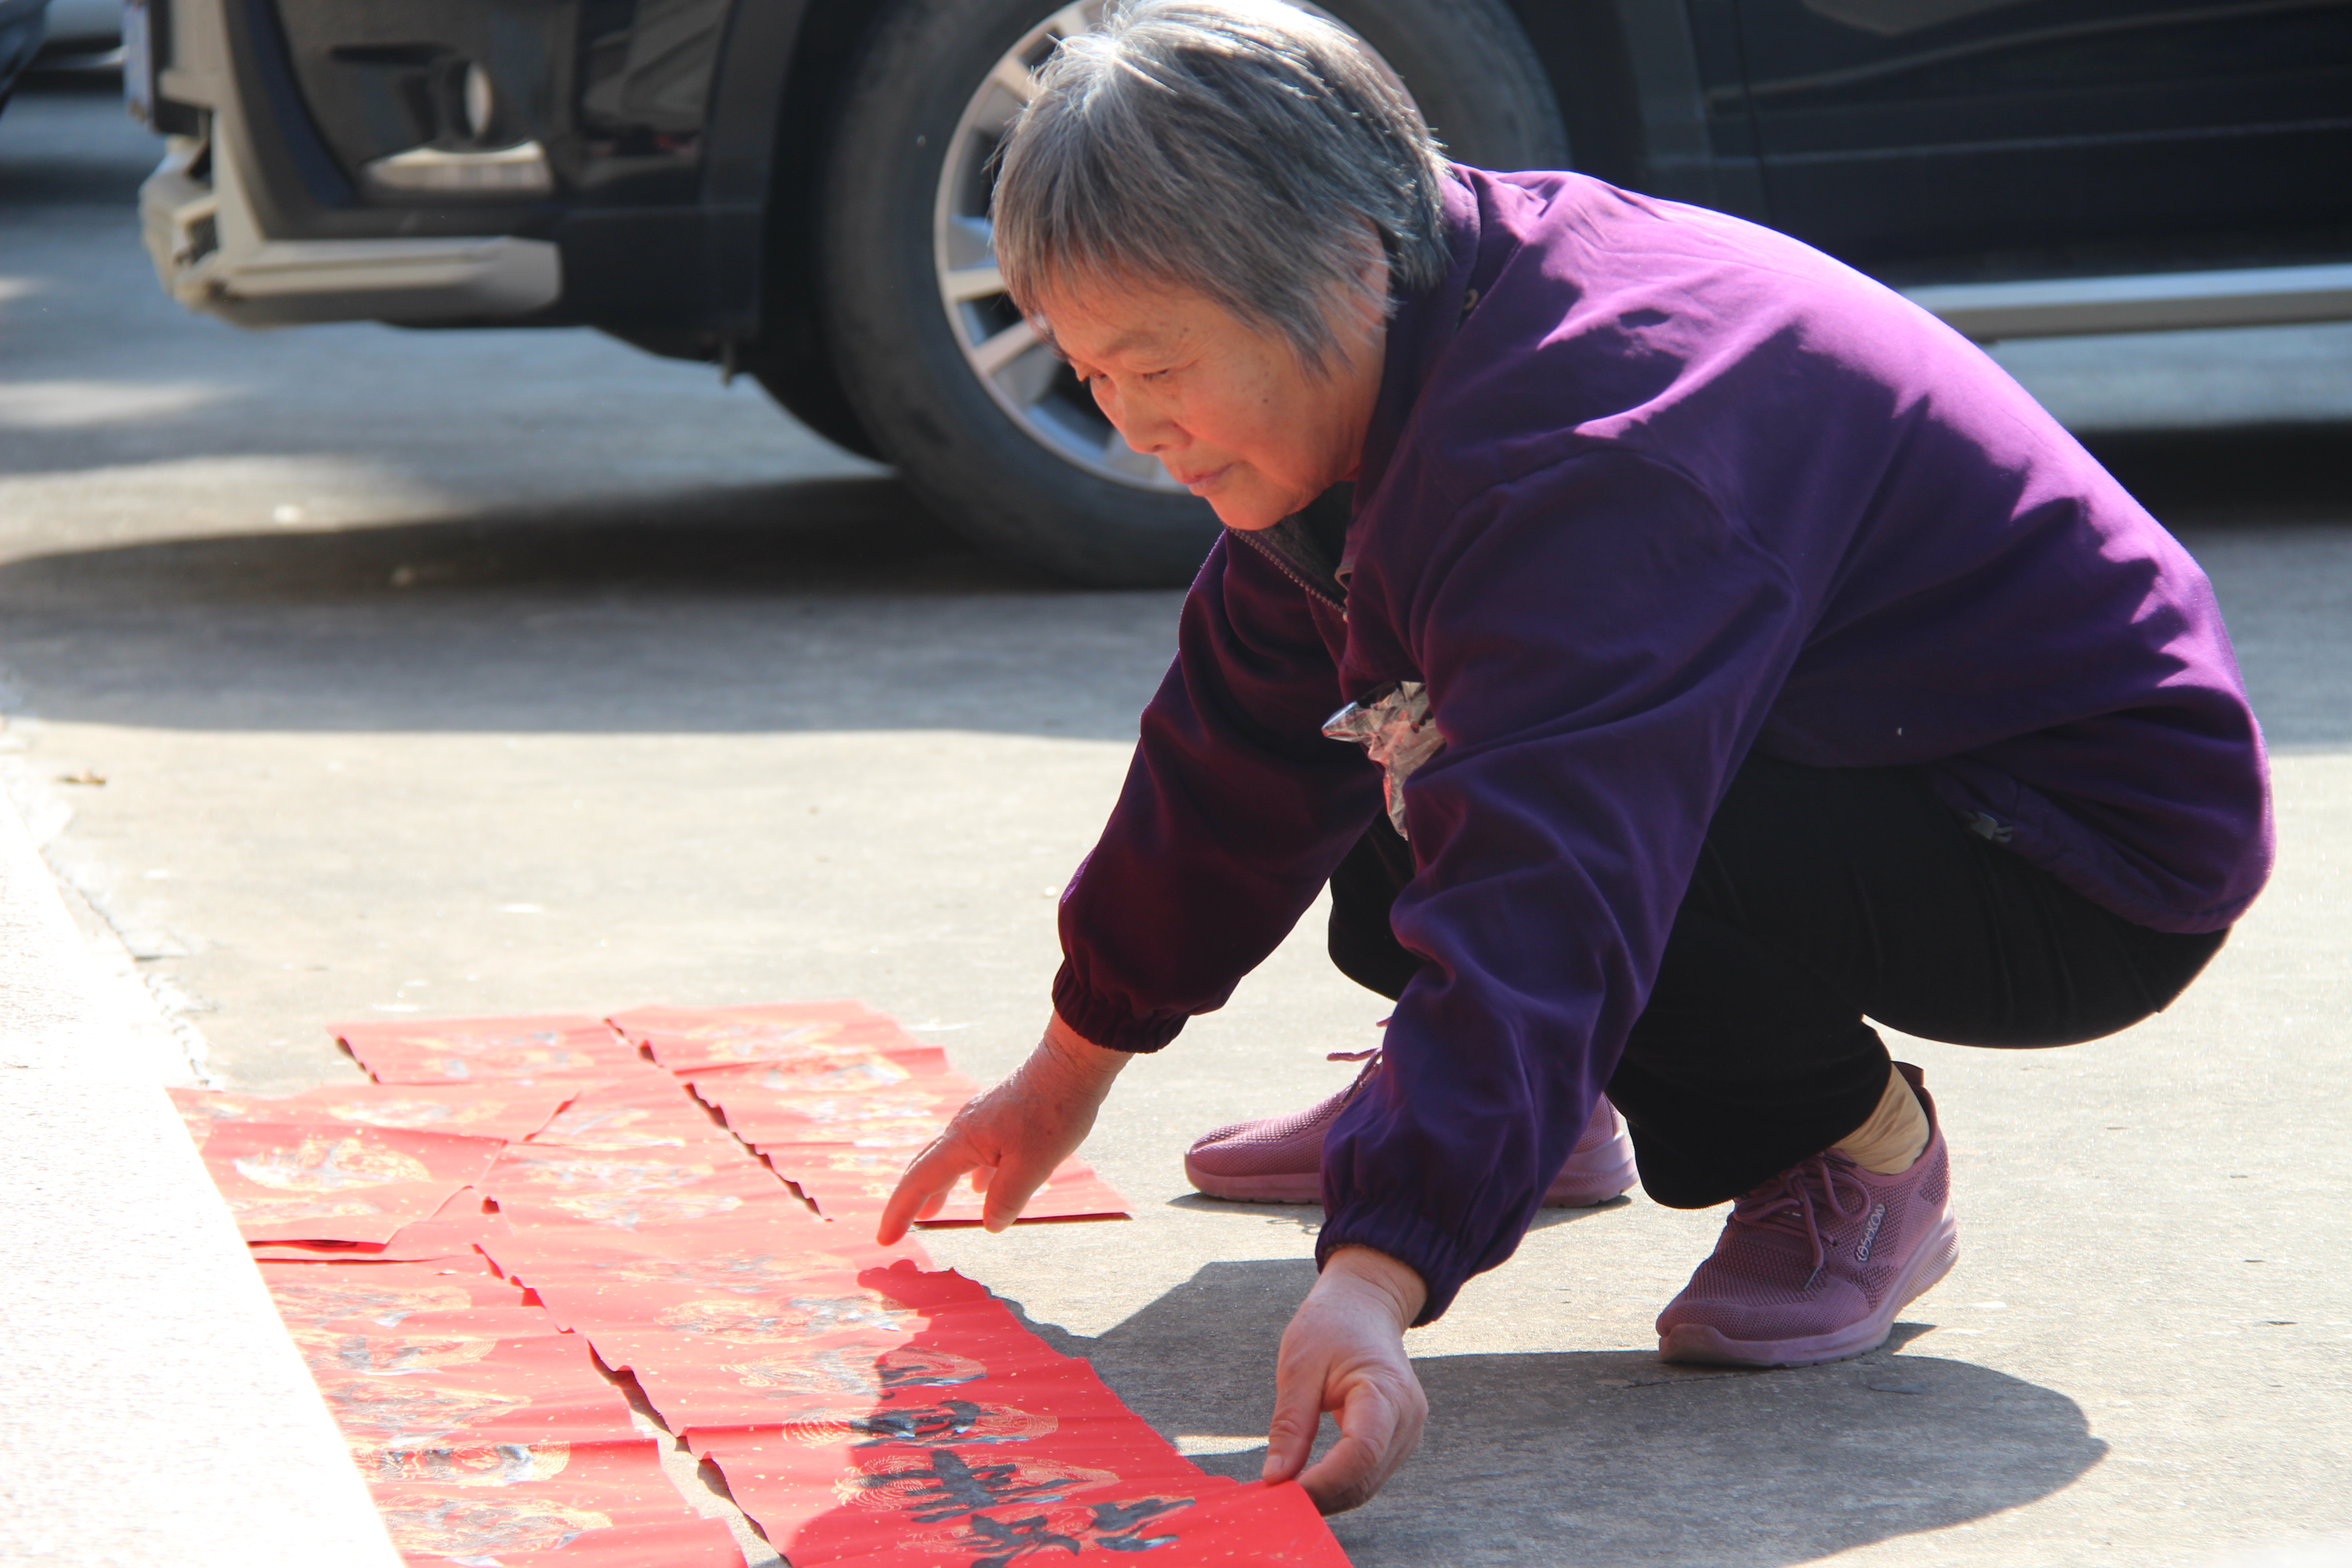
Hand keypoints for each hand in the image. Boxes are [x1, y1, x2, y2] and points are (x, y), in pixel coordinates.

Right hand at [876, 1012, 1130, 1243]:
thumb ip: (1006, 1198)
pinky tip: (977, 1187)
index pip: (920, 1181)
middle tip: (896, 1229)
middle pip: (926, 1168)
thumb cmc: (1054, 1112)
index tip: (885, 1239)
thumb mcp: (1033, 1166)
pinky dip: (968, 1174)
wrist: (1072, 1065)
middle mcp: (965, 1128)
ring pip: (950, 1159)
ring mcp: (981, 1120)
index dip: (900, 1212)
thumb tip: (989, 1224)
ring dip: (938, 1188)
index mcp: (964, 1140)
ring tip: (932, 1211)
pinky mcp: (1000, 1116)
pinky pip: (974, 1151)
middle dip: (910, 1201)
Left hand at [1263, 1246, 1428, 1514]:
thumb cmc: (1331, 1326)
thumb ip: (1291, 1425)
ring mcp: (1407, 1432)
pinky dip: (1338, 1485)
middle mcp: (1407, 1419)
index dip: (1323, 1482)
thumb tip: (1275, 1478)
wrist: (1364, 1307)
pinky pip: (1368, 1475)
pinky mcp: (1397, 1440)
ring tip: (1285, 1493)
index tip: (1282, 1493)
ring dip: (1328, 1496)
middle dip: (1320, 1497)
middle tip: (1274, 1502)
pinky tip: (1308, 1482)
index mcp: (1386, 1391)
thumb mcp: (1299, 1367)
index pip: (1360, 1453)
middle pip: (1365, 1478)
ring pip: (1367, 1485)